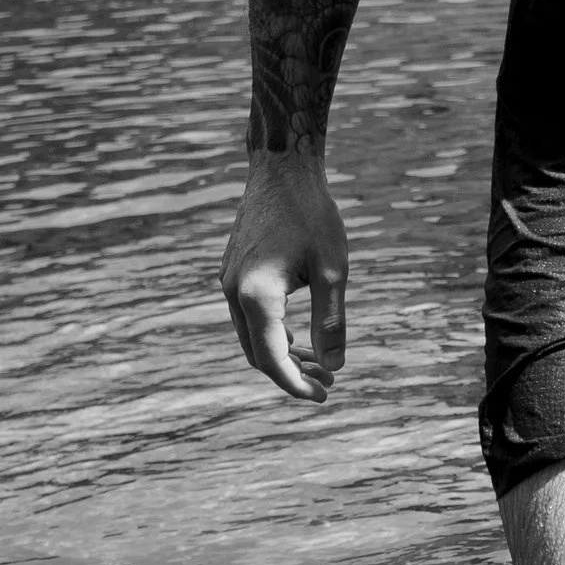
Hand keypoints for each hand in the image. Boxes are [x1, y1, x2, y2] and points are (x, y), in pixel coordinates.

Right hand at [221, 150, 348, 401]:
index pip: (272, 359)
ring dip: (282, 354)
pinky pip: (248, 317)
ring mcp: (229, 282)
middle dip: (291, 373)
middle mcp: (234, 292)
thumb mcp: (332, 271)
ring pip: (251, 336)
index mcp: (257, 295)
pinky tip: (300, 337)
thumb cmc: (312, 215)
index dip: (296, 385)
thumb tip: (335, 366)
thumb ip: (332, 322)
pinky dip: (271, 333)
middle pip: (258, 354)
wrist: (281, 169)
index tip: (324, 396)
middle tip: (328, 381)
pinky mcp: (232, 272)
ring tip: (319, 363)